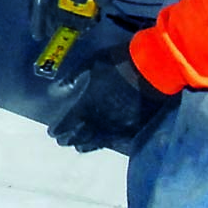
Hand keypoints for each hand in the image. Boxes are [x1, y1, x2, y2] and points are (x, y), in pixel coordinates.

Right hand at [30, 0, 112, 40]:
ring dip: (55, 12)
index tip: (39, 35)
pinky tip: (73, 8)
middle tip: (53, 34)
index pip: (38, 2)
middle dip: (46, 20)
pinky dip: (62, 2)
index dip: (37, 20)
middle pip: (41, 3)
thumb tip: (105, 6)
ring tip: (65, 25)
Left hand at [48, 43, 178, 152]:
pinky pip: (118, 142)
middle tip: (63, 140)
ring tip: (80, 145)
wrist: (155, 68)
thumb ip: (72, 76)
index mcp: (87, 104)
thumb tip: (57, 90)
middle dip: (69, 139)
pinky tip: (104, 143)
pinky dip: (108, 143)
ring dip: (86, 144)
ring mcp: (118, 127)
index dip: (58, 129)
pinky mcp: (135, 129)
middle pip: (80, 136)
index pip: (67, 123)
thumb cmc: (120, 61)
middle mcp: (100, 120)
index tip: (52, 132)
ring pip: (98, 143)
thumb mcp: (91, 62)